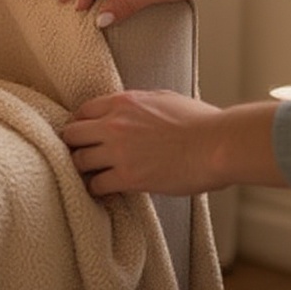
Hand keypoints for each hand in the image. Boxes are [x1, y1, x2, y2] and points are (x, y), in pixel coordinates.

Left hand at [61, 90, 224, 196]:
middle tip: (82, 155)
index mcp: (123, 102)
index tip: (84, 136)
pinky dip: (96, 189)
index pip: (82, 112)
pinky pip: (96, 185)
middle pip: (71, 135)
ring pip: (78, 161)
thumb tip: (127, 110)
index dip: (81, 125)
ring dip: (83, 169)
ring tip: (91, 174)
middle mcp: (114, 125)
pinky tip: (104, 190)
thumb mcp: (163, 98)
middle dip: (73, 145)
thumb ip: (137, 104)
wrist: (219, 145)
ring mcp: (119, 152)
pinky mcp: (129, 177)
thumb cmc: (201, 121)